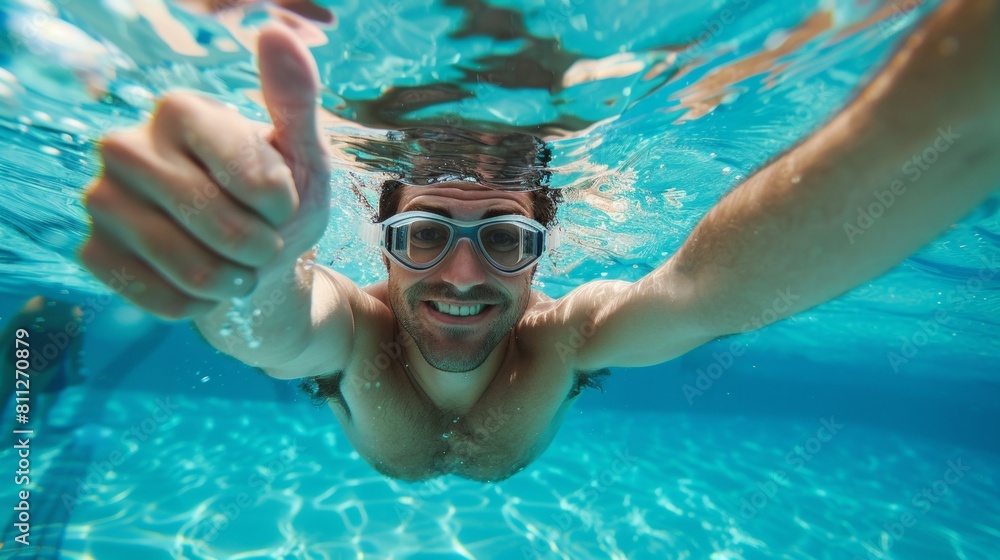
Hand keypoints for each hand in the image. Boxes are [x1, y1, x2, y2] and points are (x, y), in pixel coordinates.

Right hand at [80, 24, 329, 318]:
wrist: (245, 259)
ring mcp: (101, 198)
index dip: (283, 207)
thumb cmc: (275, 201)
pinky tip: (204, 286)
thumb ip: (293, 98)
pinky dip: (201, 306)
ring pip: (193, 270)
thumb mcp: (299, 152)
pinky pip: (164, 299)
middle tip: (262, 243)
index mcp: (179, 109)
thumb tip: (277, 32)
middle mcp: (125, 144)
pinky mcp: (92, 250)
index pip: (256, 181)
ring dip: (234, 282)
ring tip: (238, 267)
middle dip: (262, 250)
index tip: (281, 202)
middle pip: (223, 228)